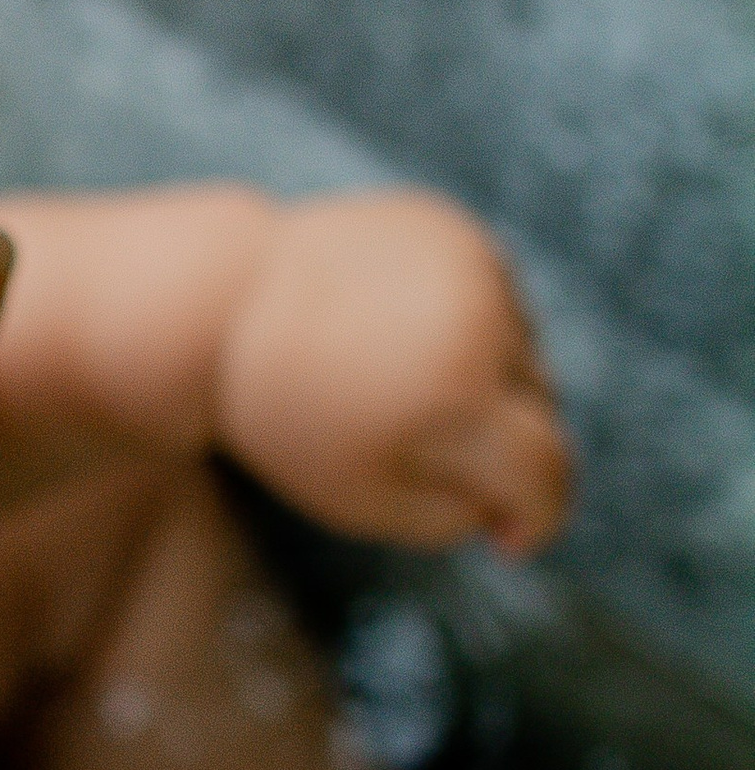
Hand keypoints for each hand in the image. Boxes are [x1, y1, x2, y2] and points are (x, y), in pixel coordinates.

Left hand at [214, 190, 569, 554]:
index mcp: (454, 397)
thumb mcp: (362, 500)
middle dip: (500, 443)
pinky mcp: (452, 227)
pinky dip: (467, 328)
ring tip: (395, 382)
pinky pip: (495, 299)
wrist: (223, 300)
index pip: (545, 471)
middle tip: (420, 449)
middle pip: (539, 409)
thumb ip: (457, 518)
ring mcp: (468, 262)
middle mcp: (476, 322)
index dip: (539, 516)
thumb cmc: (289, 417)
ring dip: (485, 382)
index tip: (509, 542)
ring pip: (522, 352)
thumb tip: (522, 503)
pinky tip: (400, 336)